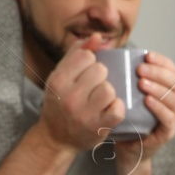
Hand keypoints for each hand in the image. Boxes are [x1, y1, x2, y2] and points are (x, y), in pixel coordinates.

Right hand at [33, 33, 122, 156]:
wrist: (56, 137)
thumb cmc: (60, 102)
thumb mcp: (61, 75)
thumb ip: (77, 53)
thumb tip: (98, 37)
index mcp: (58, 80)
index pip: (86, 56)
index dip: (91, 62)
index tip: (85, 73)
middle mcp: (68, 96)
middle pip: (101, 70)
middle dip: (101, 77)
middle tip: (93, 88)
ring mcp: (83, 114)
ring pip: (110, 89)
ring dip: (109, 93)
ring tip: (101, 100)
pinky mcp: (97, 127)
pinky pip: (118, 109)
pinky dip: (117, 108)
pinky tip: (109, 110)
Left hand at [112, 50, 174, 172]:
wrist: (124, 148)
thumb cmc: (123, 118)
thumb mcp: (121, 93)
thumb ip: (118, 74)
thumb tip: (102, 48)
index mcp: (164, 89)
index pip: (171, 70)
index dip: (161, 61)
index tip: (146, 55)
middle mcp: (172, 102)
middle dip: (158, 72)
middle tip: (140, 69)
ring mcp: (172, 118)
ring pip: (173, 99)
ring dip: (158, 88)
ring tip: (142, 83)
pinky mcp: (167, 133)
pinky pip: (168, 119)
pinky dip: (160, 108)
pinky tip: (148, 101)